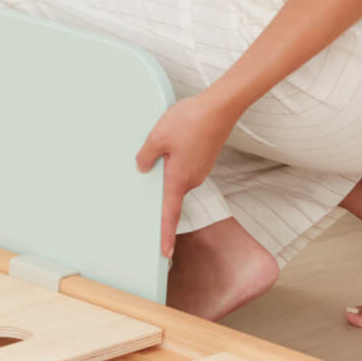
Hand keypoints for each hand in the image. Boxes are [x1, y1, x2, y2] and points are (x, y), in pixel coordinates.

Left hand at [135, 89, 242, 257]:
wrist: (220, 107)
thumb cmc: (190, 122)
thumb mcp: (157, 138)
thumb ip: (146, 156)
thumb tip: (141, 168)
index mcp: (179, 179)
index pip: (170, 213)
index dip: (165, 234)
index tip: (164, 253)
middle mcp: (192, 179)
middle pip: (170, 192)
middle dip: (158, 190)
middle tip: (145, 182)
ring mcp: (200, 169)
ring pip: (176, 175)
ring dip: (166, 169)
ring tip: (160, 148)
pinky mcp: (203, 159)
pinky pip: (184, 165)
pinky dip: (174, 160)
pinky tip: (171, 143)